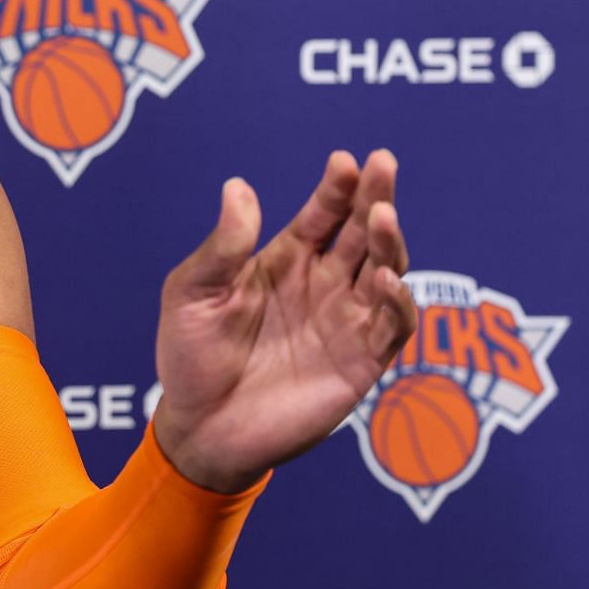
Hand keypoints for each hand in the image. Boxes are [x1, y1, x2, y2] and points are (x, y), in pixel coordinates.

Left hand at [150, 150, 413, 493]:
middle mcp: (324, 284)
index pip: (323, 214)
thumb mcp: (192, 294)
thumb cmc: (190, 355)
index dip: (337, 188)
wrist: (199, 427)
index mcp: (285, 260)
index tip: (343, 161)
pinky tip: (384, 281)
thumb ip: (222, 248)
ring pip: (386, 271)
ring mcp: (346, 321)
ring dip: (390, 243)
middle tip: (383, 164)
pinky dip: (398, 303)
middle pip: (362, 233)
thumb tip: (238, 186)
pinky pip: (393, 327)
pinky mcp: (360, 363)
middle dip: (376, 198)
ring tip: (381, 217)